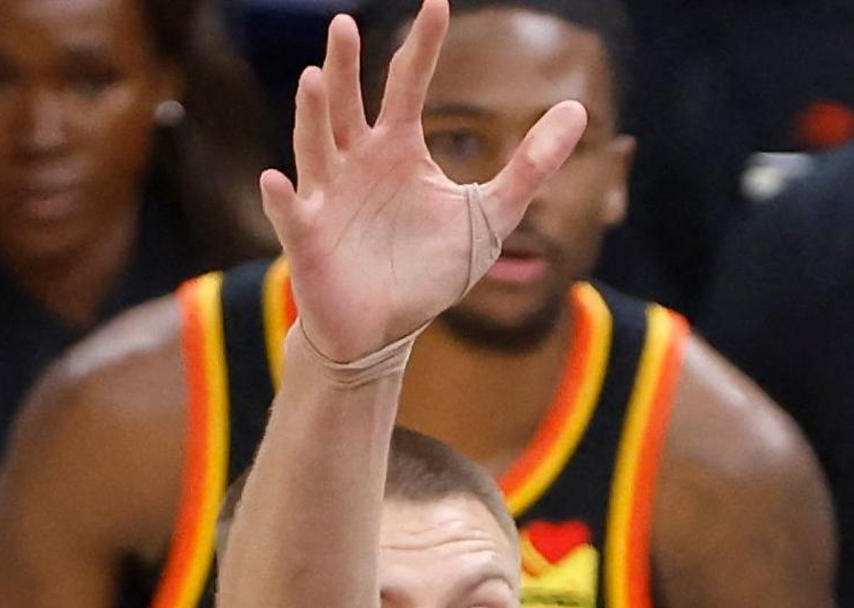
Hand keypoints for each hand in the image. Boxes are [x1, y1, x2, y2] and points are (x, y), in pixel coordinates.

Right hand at [261, 1, 585, 364]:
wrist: (387, 329)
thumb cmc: (429, 269)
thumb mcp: (492, 215)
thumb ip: (532, 165)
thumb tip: (578, 109)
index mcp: (397, 147)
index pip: (407, 82)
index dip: (422, 45)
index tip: (437, 2)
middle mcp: (356, 160)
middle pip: (348, 103)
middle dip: (345, 66)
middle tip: (345, 26)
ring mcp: (327, 196)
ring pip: (315, 146)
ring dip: (312, 115)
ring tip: (315, 79)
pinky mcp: (309, 240)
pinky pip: (292, 214)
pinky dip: (281, 198)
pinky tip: (275, 179)